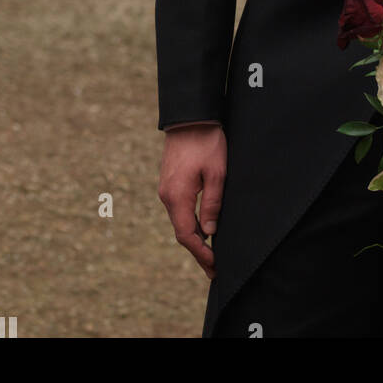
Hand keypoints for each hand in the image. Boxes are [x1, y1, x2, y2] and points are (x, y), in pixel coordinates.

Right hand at [158, 124, 226, 277]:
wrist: (190, 117)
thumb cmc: (206, 142)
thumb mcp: (216, 173)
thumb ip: (212, 203)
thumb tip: (210, 232)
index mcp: (177, 196)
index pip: (187, 235)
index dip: (200, 253)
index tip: (214, 266)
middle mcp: (167, 196)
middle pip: (181, 231)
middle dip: (198, 250)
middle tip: (214, 266)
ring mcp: (166, 188)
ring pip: (180, 220)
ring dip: (194, 236)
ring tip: (211, 250)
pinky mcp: (170, 181)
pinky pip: (179, 208)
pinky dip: (190, 221)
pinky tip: (203, 226)